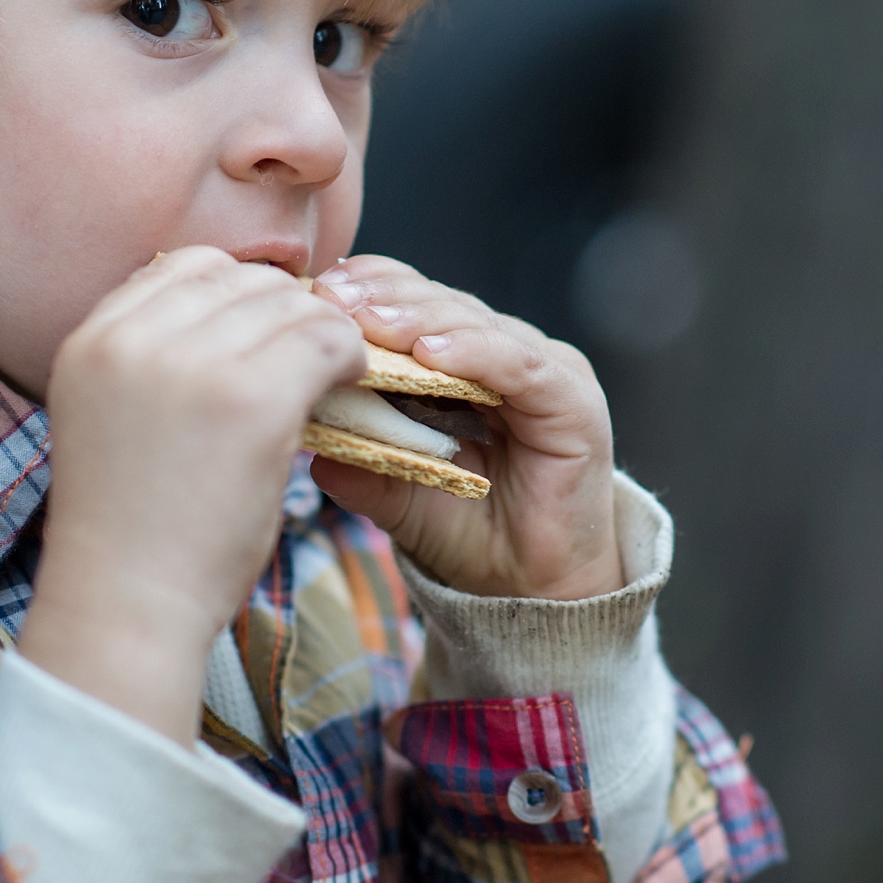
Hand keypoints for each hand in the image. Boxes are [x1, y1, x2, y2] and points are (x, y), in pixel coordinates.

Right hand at [19, 247, 364, 745]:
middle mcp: (134, 339)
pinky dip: (349, 353)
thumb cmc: (129, 531)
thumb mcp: (110, 420)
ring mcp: (194, 365)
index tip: (264, 331)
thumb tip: (229, 319)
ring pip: (289, 303)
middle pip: (241, 279)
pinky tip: (353, 380)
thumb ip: (150, 362)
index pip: (183, 266)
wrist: (126, 608)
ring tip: (336, 367)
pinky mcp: (252, 399)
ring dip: (322, 329)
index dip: (237, 292)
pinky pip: (325, 340)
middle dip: (286, 308)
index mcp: (92, 340)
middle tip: (313, 348)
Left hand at [309, 256, 622, 601]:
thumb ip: (365, 469)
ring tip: (373, 320)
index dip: (366, 290)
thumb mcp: (402, 497)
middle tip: (331, 295)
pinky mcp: (571, 396)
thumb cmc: (473, 534)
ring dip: (420, 318)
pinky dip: (474, 352)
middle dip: (383, 296)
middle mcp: (504, 354)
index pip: (413, 304)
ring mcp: (541, 370)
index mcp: (463, 361)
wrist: (537, 592)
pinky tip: (431, 351)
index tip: (315, 292)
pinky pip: (518, 363)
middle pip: (439, 304)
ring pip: (475, 323)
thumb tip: (311, 448)